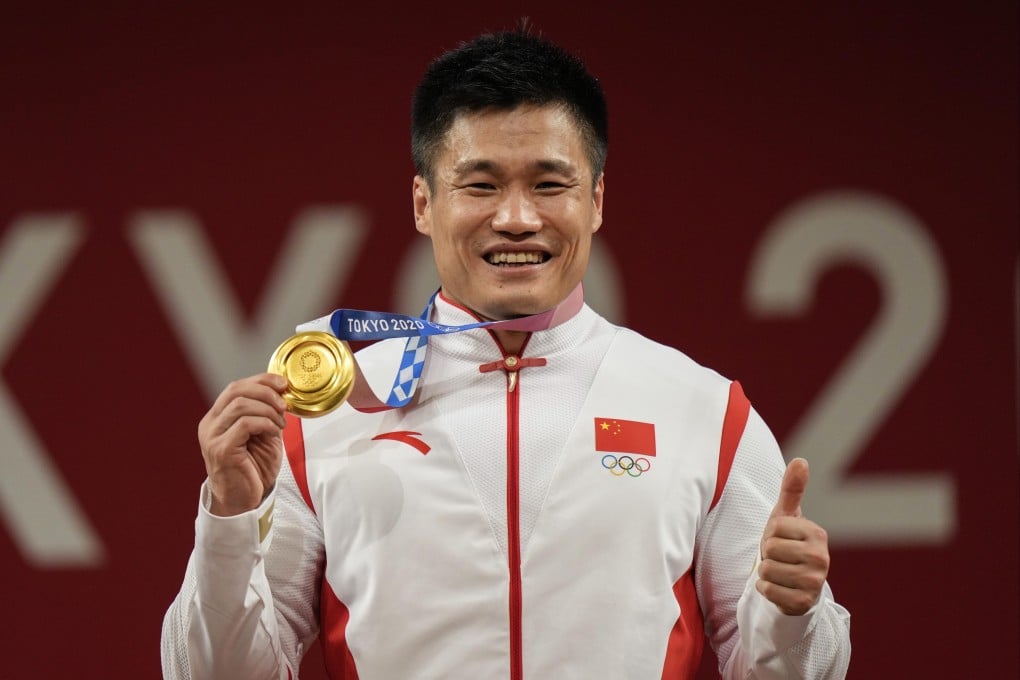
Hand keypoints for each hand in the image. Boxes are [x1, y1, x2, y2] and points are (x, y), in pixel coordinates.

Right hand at [197, 373, 288, 515]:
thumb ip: (266, 414)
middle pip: (236, 390)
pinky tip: (273, 431)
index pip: (236, 386)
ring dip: (268, 409)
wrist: (244, 501)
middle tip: (284, 404)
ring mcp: (213, 437)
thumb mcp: (262, 434)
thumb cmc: (253, 469)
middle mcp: (210, 424)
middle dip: (266, 391)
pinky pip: (244, 424)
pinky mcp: (221, 450)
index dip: (261, 380)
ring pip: (240, 404)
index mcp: (217, 418)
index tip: (283, 383)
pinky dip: (264, 423)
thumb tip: (282, 392)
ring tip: (280, 423)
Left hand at [755, 458, 829, 615]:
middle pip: (770, 549)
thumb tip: (800, 460)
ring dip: (766, 572)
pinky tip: (779, 587)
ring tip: (780, 572)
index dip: (771, 534)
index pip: (775, 527)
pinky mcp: (804, 602)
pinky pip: (768, 591)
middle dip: (768, 554)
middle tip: (780, 558)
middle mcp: (821, 558)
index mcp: (818, 534)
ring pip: (767, 570)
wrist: (794, 584)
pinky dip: (766, 590)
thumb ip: (792, 489)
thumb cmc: (787, 544)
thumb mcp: (787, 516)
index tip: (782, 540)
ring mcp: (815, 582)